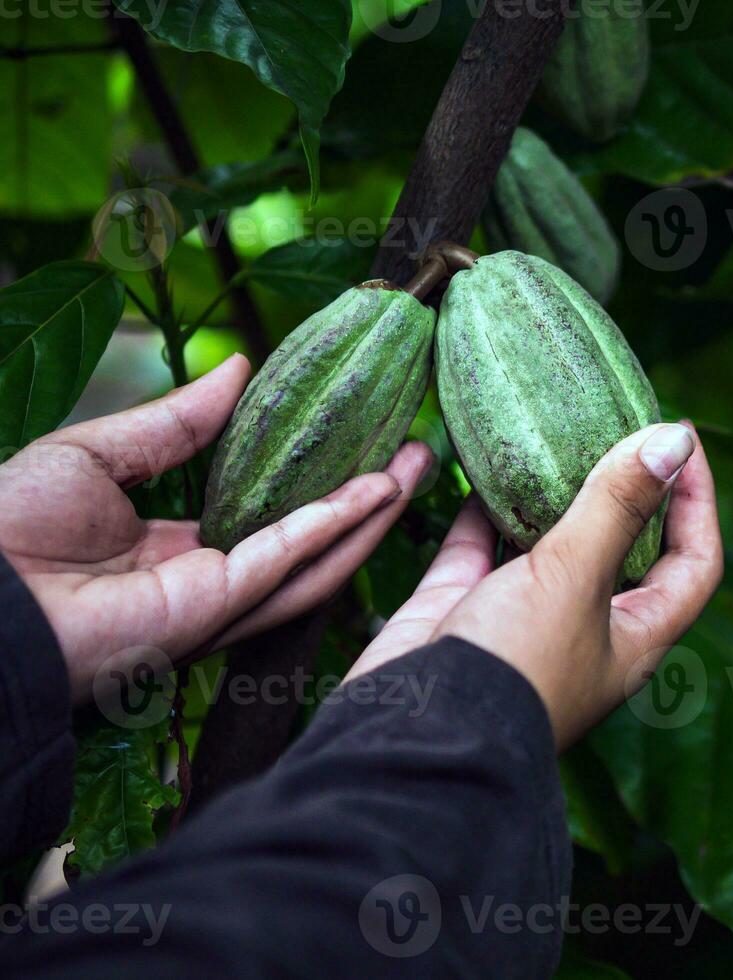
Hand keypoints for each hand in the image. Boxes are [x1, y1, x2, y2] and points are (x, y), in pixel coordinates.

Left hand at [0, 355, 433, 703]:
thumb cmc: (7, 527)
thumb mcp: (100, 453)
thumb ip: (177, 422)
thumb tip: (239, 368)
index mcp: (174, 550)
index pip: (267, 516)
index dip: (317, 480)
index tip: (358, 436)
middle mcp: (207, 582)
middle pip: (308, 541)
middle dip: (367, 498)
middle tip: (414, 447)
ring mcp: (217, 601)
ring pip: (317, 559)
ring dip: (372, 512)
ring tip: (418, 462)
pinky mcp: (215, 607)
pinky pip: (290, 560)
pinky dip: (339, 525)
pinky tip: (379, 488)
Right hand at [347, 421, 722, 748]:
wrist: (412, 740)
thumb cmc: (514, 668)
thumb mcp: (576, 578)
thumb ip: (619, 506)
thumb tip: (674, 439)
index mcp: (635, 637)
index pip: (694, 562)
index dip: (698, 500)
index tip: (682, 439)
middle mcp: (584, 629)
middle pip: (622, 547)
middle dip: (624, 487)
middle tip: (616, 423)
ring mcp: (521, 621)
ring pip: (546, 543)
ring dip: (550, 493)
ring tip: (553, 433)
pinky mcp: (461, 610)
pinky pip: (477, 547)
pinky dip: (481, 508)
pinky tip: (480, 464)